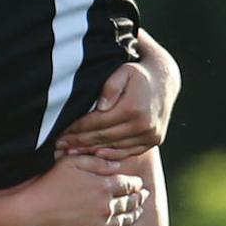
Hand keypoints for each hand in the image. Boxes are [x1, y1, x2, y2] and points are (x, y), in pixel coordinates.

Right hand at [26, 154, 145, 225]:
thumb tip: (119, 166)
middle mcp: (108, 207)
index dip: (136, 183)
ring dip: (135, 214)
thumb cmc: (49, 184)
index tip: (138, 183)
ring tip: (139, 210)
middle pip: (131, 202)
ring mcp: (102, 225)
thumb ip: (98, 162)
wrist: (32, 215)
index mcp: (105, 186)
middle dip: (139, 197)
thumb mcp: (71, 163)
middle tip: (144, 195)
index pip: (130, 184)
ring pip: (127, 219)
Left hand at [56, 56, 177, 158]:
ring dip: (91, 151)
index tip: (60, 133)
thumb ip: (110, 87)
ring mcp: (150, 135)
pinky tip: (94, 154)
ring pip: (114, 148)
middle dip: (79, 142)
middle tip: (59, 146)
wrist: (165, 81)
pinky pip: (128, 152)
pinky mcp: (154, 141)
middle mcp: (143, 125)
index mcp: (133, 108)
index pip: (97, 122)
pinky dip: (110, 154)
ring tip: (71, 152)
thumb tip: (100, 107)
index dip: (77, 129)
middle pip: (103, 137)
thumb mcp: (123, 71)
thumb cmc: (138, 74)